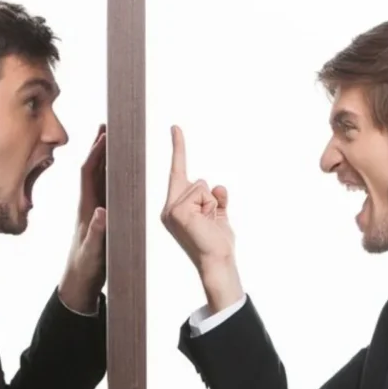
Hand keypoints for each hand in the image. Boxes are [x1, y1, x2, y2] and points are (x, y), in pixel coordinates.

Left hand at [59, 125, 107, 313]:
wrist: (78, 283)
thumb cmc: (84, 267)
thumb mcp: (92, 251)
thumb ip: (97, 232)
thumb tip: (102, 212)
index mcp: (86, 207)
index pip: (90, 173)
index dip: (96, 152)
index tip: (105, 134)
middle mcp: (89, 203)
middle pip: (95, 167)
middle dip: (101, 145)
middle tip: (109, 124)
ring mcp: (95, 209)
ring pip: (101, 176)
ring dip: (107, 157)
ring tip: (114, 138)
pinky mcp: (102, 216)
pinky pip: (108, 189)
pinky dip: (113, 175)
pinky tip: (120, 170)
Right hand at [160, 125, 242, 311]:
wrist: (217, 261)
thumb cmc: (217, 243)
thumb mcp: (219, 216)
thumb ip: (217, 199)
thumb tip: (217, 186)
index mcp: (174, 209)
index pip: (177, 173)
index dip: (178, 148)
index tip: (176, 127)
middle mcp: (169, 208)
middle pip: (197, 181)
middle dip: (210, 199)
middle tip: (210, 222)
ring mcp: (171, 209)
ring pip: (201, 186)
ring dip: (211, 204)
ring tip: (208, 224)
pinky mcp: (177, 211)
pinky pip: (201, 193)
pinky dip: (210, 206)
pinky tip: (206, 223)